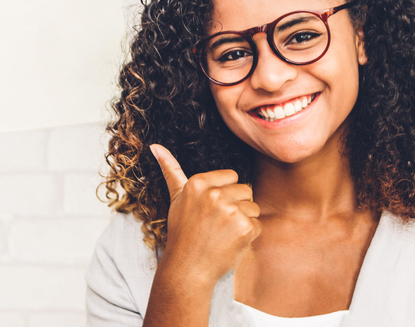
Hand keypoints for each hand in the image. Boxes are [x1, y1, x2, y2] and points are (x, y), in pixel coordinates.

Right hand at [150, 144, 261, 284]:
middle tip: (218, 224)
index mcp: (198, 183)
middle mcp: (214, 194)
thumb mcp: (176, 198)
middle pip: (245, 190)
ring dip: (244, 221)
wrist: (187, 269)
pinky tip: (231, 243)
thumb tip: (156, 146)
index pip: (232, 176)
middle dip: (236, 206)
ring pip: (253, 207)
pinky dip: (248, 236)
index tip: (211, 210)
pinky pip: (258, 225)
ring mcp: (230, 211)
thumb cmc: (183, 233)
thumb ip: (171, 170)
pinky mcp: (245, 227)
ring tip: (223, 233)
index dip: (225, 193)